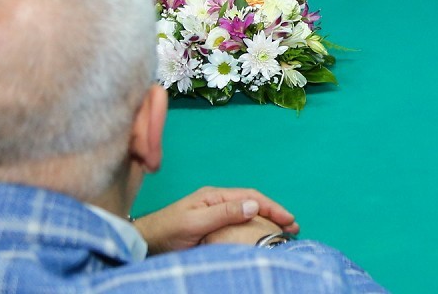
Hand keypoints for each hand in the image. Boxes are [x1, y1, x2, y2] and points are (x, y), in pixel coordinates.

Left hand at [133, 186, 298, 253]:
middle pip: (253, 204)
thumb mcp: (195, 222)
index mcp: (215, 195)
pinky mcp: (211, 227)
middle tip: (293, 228)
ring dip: (266, 222)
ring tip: (282, 233)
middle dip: (274, 213)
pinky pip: (238, 224)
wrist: (144, 243)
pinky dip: (254, 229)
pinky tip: (259, 237)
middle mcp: (217, 201)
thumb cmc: (166, 231)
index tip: (289, 219)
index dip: (272, 207)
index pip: (251, 197)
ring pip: (247, 214)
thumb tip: (255, 205)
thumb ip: (224, 213)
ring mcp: (214, 213)